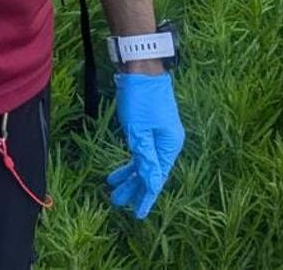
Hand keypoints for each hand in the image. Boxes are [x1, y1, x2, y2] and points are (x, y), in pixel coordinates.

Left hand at [107, 71, 184, 218]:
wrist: (142, 69)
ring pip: (145, 161)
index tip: (137, 213)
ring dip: (130, 174)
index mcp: (169, 146)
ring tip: (113, 187)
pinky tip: (123, 168)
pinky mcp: (151, 126)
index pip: (157, 178)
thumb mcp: (139, 132)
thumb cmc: (141, 100)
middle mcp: (167, 142)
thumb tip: (152, 183)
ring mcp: (160, 134)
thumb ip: (145, 158)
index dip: (146, 196)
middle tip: (116, 201)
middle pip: (150, 171)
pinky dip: (132, 160)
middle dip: (133, 187)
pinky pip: (142, 150)